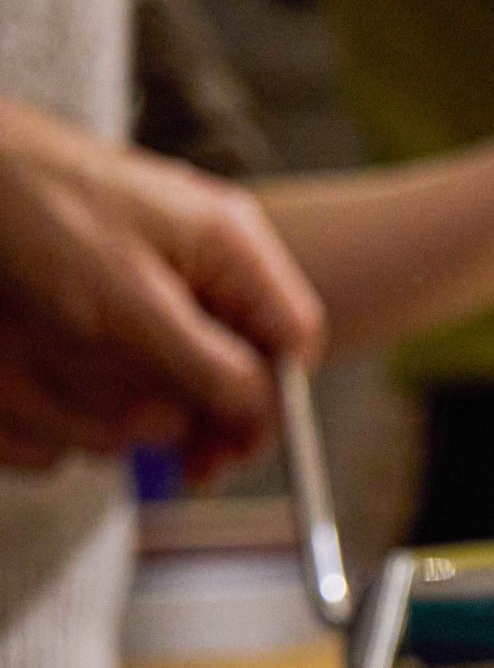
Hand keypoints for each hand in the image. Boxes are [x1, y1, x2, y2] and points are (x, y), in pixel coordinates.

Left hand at [0, 97, 322, 474]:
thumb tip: (263, 416)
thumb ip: (209, 365)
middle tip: (128, 432)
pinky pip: (93, 382)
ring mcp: (141, 292)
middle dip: (165, 407)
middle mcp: (195, 271)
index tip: (223, 457)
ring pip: (149, 387)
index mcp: (228, 250)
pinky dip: (54, 389)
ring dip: (94, 397)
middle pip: (219, 377)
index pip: (292, 343)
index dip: (268, 407)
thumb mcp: (132, 300)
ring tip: (45, 357)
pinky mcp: (91, 314)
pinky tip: (25, 359)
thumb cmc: (35, 210)